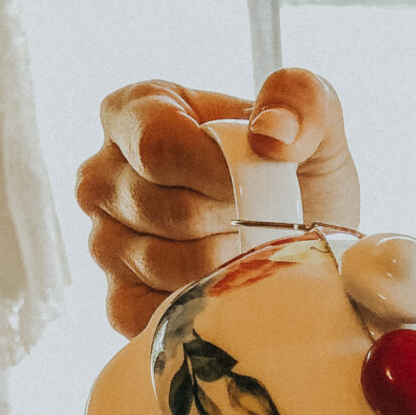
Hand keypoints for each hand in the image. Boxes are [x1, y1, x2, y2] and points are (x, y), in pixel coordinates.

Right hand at [76, 71, 359, 335]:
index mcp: (132, 114)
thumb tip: (272, 132)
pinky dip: (203, 307)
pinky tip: (229, 288)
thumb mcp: (314, 123)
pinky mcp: (119, 301)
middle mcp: (101, 178)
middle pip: (166, 210)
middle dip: (232, 222)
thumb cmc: (296, 174)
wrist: (304, 242)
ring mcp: (104, 243)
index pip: (158, 148)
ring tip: (249, 248)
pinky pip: (152, 313)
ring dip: (224, 265)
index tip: (264, 185)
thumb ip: (301, 101)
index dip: (218, 174)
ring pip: (163, 264)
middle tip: (264, 221)